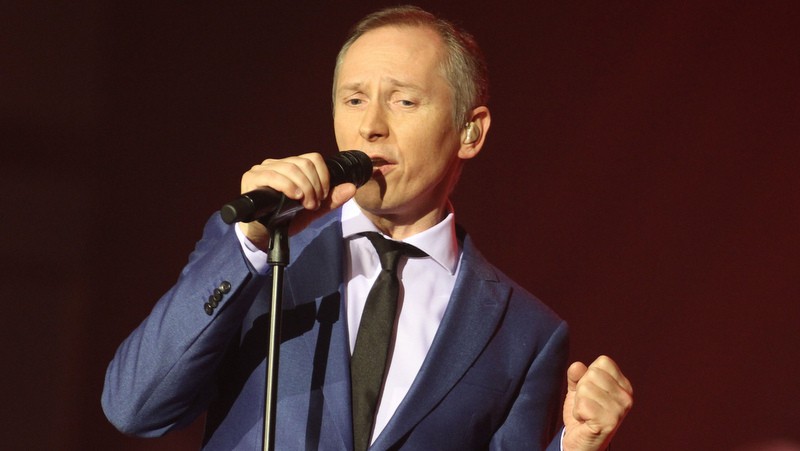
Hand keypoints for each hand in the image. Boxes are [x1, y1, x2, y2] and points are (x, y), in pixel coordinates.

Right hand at [237, 152, 357, 249]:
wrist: (266, 235)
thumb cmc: (287, 219)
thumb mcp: (313, 209)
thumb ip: (331, 199)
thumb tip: (351, 188)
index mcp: (292, 166)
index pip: (313, 158)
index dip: (323, 176)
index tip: (323, 196)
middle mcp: (277, 163)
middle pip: (304, 164)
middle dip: (314, 186)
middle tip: (313, 204)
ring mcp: (263, 169)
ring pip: (291, 168)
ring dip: (304, 188)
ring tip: (304, 204)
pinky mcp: (252, 178)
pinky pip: (272, 175)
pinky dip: (287, 185)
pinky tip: (294, 196)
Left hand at [561, 355, 632, 450]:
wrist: (582, 444)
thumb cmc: (583, 415)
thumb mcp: (578, 391)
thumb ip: (577, 376)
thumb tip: (577, 366)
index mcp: (624, 386)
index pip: (603, 362)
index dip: (589, 374)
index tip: (591, 392)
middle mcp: (626, 397)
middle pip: (592, 374)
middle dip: (582, 389)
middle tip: (587, 405)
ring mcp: (619, 410)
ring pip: (585, 388)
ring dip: (579, 402)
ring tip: (587, 414)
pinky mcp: (609, 422)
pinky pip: (582, 404)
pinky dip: (578, 413)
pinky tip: (586, 421)